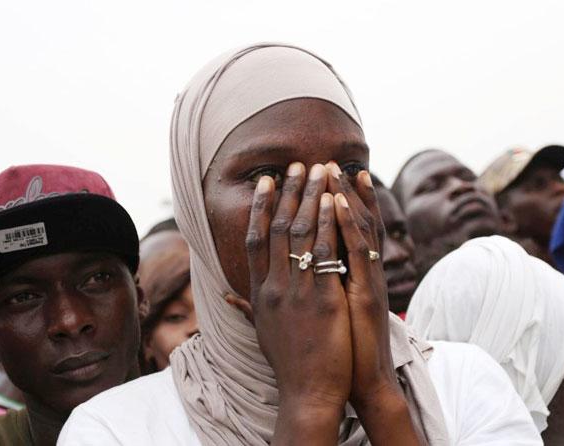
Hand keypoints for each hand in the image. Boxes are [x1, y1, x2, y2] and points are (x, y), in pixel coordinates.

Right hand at [245, 163, 351, 436]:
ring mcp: (296, 292)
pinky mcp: (322, 299)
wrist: (308, 392)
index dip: (259, 207)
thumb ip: (246, 307)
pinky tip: (336, 201)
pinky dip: (329, 223)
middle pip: (276, 228)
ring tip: (321, 170)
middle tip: (297, 164)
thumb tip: (227, 295)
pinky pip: (324, 253)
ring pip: (300, 234)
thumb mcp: (262, 331)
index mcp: (258, 292)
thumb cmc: (288, 361)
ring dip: (311, 197)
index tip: (266, 181)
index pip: (254, 239)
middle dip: (288, 192)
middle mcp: (273, 287)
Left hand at [327, 163, 421, 443]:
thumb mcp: (324, 314)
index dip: (335, 202)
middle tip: (328, 160)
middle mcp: (361, 272)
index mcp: (350, 274)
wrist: (361, 381)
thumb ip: (312, 291)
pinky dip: (350, 224)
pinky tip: (340, 202)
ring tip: (334, 168)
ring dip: (346, 196)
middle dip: (339, 190)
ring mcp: (367, 280)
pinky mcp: (368, 292)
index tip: (322, 176)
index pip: (343, 230)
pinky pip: (358, 252)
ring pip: (359, 228)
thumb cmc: (340, 349)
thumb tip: (289, 279)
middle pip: (352, 222)